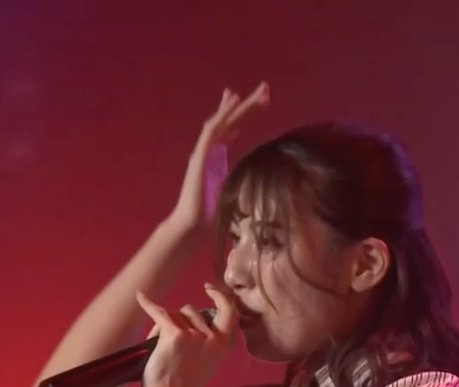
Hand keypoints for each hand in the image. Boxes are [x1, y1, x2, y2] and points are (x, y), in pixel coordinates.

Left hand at [135, 283, 237, 386]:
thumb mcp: (206, 361)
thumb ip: (200, 340)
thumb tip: (176, 319)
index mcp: (223, 343)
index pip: (228, 311)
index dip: (219, 297)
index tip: (208, 288)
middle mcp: (211, 335)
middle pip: (190, 311)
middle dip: (179, 320)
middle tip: (170, 344)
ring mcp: (192, 333)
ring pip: (174, 314)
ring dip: (166, 324)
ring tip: (160, 347)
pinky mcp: (173, 334)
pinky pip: (158, 312)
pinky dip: (148, 304)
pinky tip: (140, 296)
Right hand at [168, 82, 270, 232]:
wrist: (192, 227)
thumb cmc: (211, 219)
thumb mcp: (233, 198)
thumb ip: (242, 189)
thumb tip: (258, 195)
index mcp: (217, 159)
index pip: (231, 130)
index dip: (243, 114)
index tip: (258, 101)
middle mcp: (210, 151)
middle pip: (229, 122)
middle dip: (247, 104)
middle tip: (266, 87)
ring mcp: (203, 153)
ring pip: (222, 121)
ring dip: (240, 105)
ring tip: (260, 92)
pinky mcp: (199, 157)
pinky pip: (212, 131)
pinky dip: (222, 115)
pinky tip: (233, 102)